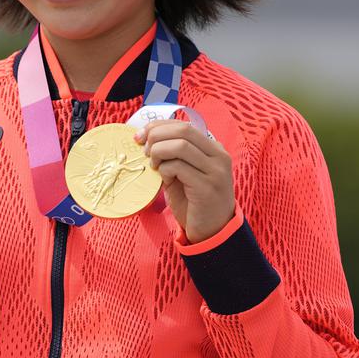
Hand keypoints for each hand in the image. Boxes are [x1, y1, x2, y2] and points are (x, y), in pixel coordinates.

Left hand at [136, 119, 234, 243]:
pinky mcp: (207, 187)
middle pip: (184, 130)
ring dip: (159, 152)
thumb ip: (173, 155)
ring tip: (153, 166)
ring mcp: (216, 171)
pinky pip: (179, 167)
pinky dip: (165, 170)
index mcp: (213, 148)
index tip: (140, 136)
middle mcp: (219, 156)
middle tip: (143, 150)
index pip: (184, 125)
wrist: (212, 231)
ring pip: (181, 146)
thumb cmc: (193, 201)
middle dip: (157, 136)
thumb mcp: (184, 173)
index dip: (158, 126)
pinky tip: (164, 179)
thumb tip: (144, 137)